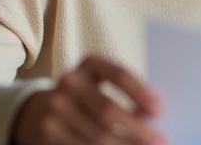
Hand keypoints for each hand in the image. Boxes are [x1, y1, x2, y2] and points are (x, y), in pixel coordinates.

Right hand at [12, 56, 164, 144]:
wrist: (40, 110)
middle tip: (159, 139)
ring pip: (97, 135)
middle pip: (109, 110)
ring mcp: (55, 108)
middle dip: (137, 129)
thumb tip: (152, 117)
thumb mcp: (103, 86)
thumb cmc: (88, 97)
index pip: (119, 74)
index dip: (141, 93)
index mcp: (89, 64)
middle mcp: (69, 82)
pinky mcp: (48, 132)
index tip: (159, 111)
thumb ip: (126, 95)